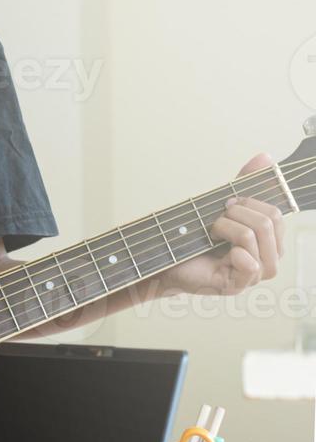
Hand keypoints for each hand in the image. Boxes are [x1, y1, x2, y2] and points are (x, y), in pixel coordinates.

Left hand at [160, 153, 285, 297]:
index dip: (250, 201)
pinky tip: (221, 252)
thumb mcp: (221, 206)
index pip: (276, 213)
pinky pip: (249, 263)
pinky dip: (233, 250)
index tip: (226, 202)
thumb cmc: (194, 235)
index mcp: (270, 241)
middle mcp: (269, 259)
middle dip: (237, 212)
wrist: (165, 259)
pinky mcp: (237, 285)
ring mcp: (254, 274)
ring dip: (225, 227)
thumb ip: (245, 183)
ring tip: (211, 233)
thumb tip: (265, 157)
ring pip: (253, 236)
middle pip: (268, 222)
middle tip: (216, 218)